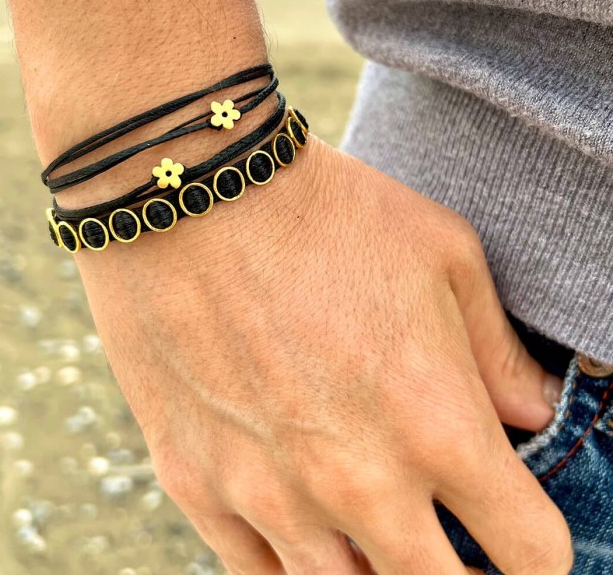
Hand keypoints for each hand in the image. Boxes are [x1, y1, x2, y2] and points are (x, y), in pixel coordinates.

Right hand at [75, 134, 572, 573]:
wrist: (189, 192)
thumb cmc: (323, 209)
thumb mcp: (441, 252)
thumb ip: (495, 349)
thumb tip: (532, 414)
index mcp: (434, 422)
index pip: (528, 551)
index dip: (539, 556)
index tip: (525, 541)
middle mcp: (356, 480)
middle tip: (446, 542)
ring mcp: (267, 493)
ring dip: (369, 569)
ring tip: (370, 533)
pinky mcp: (195, 482)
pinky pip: (255, 573)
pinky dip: (290, 563)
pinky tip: (301, 528)